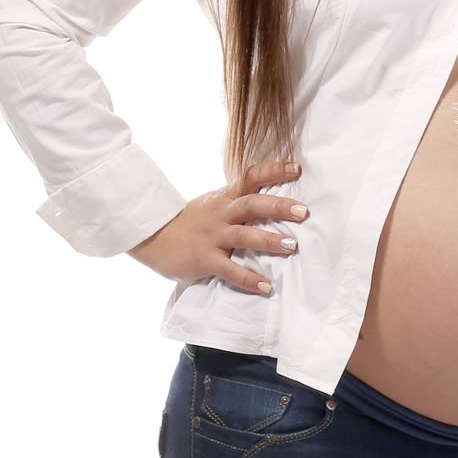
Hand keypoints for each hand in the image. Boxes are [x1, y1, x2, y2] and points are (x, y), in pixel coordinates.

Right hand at [126, 159, 307, 295]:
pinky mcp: (204, 260)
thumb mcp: (213, 203)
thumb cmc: (191, 221)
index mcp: (224, 197)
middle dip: (279, 207)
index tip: (298, 169)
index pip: (251, 177)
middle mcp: (220, 214)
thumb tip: (274, 198)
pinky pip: (230, 270)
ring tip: (292, 246)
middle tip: (304, 211)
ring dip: (270, 241)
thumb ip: (238, 200)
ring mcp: (213, 237)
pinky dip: (249, 279)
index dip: (274, 171)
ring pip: (245, 236)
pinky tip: (267, 287)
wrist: (153, 238)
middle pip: (252, 205)